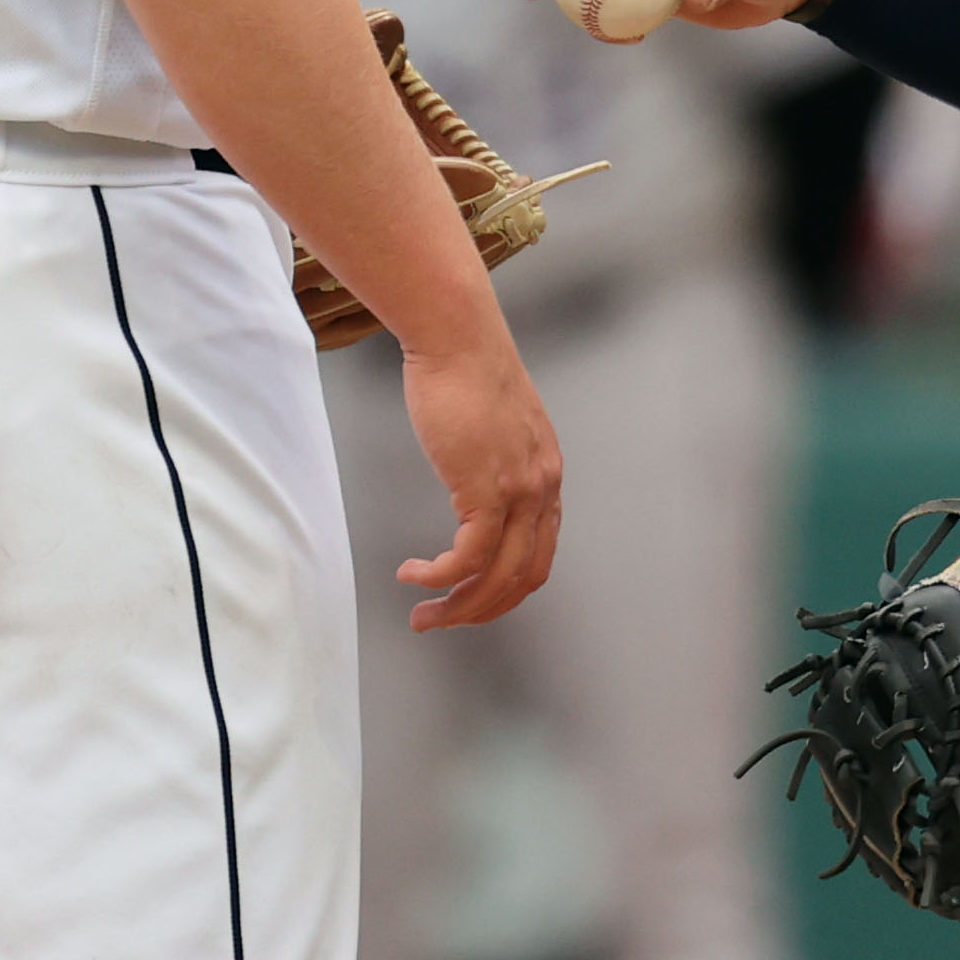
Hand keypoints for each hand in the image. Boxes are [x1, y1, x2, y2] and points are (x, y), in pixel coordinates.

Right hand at [393, 336, 562, 631]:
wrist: (457, 336)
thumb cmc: (463, 371)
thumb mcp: (491, 425)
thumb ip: (491, 458)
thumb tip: (469, 477)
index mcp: (547, 474)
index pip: (539, 554)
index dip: (504, 589)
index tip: (467, 599)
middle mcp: (543, 487)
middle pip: (523, 578)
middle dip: (479, 612)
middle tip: (438, 623)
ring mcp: (519, 490)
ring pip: (496, 577)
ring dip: (456, 608)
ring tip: (421, 618)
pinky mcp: (486, 487)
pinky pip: (468, 558)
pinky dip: (439, 578)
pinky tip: (413, 574)